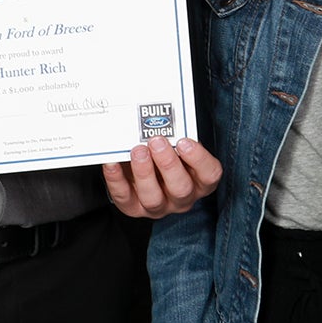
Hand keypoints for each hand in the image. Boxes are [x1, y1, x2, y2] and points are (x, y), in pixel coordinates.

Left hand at [104, 135, 221, 218]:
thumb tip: (159, 114)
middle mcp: (181, 197)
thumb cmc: (163, 154)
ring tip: (137, 151)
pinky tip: (112, 162)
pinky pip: (124, 197)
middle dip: (168, 164)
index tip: (184, 141)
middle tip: (156, 142)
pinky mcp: (133, 208)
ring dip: (144, 173)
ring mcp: (158, 206)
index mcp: (199, 181)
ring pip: (153, 198)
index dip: (198, 159)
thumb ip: (173, 135)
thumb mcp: (175, 145)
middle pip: (180, 188)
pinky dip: (116, 179)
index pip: (209, 174)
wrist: (141, 171)